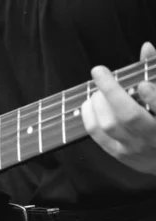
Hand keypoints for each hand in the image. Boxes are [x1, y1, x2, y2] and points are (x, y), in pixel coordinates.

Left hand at [82, 42, 155, 175]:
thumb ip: (155, 70)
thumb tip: (145, 47)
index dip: (153, 97)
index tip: (142, 84)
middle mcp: (153, 137)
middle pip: (129, 116)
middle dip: (111, 92)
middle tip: (102, 74)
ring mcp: (134, 147)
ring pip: (110, 125)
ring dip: (98, 103)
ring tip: (96, 92)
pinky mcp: (118, 154)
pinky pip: (97, 135)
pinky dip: (89, 117)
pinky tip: (89, 104)